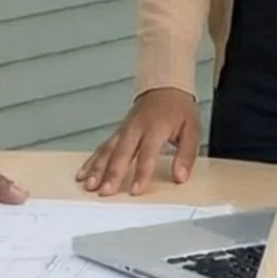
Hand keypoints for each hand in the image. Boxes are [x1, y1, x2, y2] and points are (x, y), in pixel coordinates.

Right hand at [77, 88, 203, 196]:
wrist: (166, 86)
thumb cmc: (179, 109)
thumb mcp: (192, 129)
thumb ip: (187, 154)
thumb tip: (181, 177)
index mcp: (157, 127)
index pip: (147, 152)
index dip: (141, 172)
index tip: (136, 190)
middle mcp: (137, 128)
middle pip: (122, 152)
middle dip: (112, 173)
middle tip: (105, 191)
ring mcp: (125, 129)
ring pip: (108, 149)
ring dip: (97, 168)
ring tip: (89, 185)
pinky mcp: (118, 131)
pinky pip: (103, 146)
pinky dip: (92, 160)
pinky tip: (83, 173)